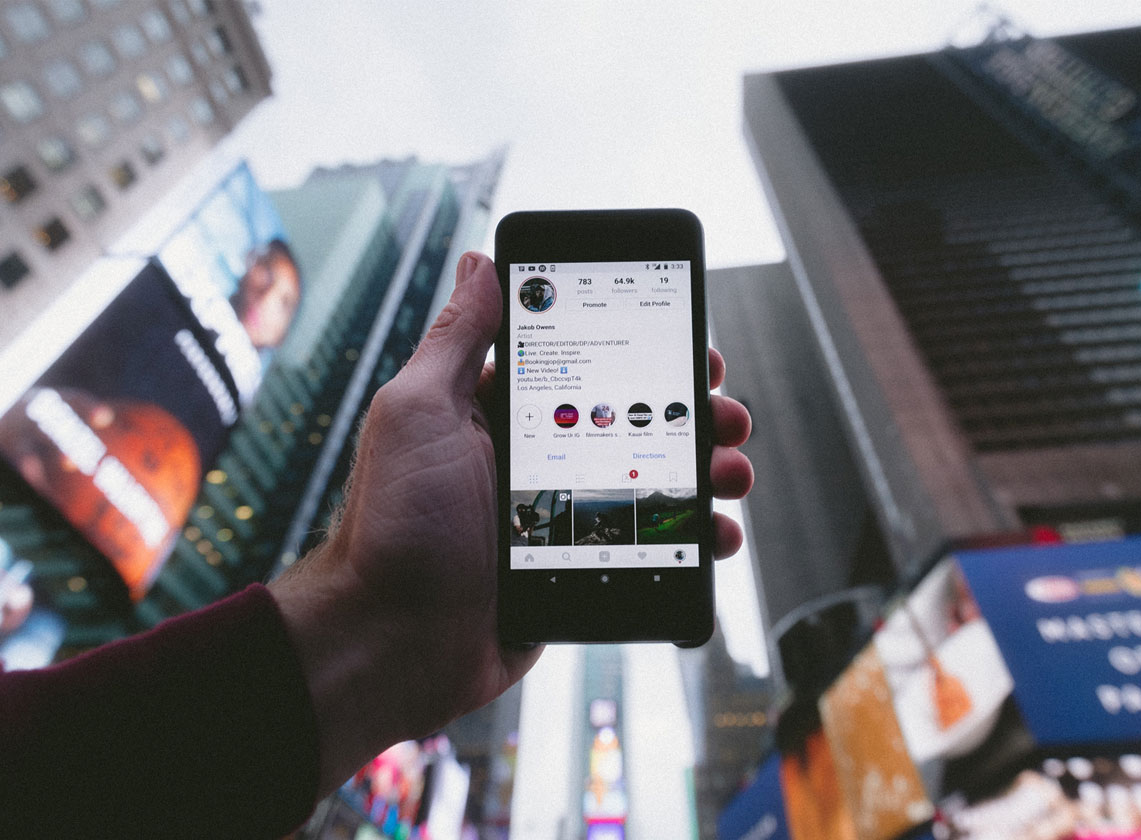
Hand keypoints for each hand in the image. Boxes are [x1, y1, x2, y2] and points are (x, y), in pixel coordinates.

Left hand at [270, 252, 752, 796]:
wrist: (392, 643)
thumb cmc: (395, 524)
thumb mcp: (420, 412)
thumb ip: (457, 338)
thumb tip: (481, 262)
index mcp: (501, 414)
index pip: (589, 366)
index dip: (645, 351)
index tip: (689, 343)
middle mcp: (538, 459)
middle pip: (635, 422)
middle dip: (691, 411)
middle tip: (726, 412)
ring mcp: (564, 517)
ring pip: (654, 482)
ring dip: (705, 470)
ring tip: (732, 472)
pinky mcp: (581, 569)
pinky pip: (651, 546)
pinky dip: (691, 540)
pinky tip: (716, 534)